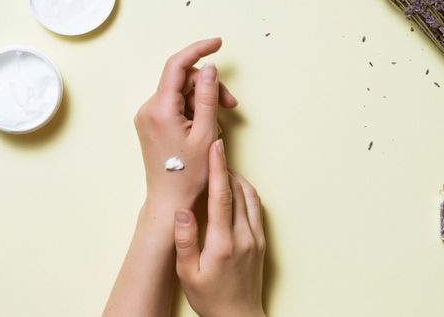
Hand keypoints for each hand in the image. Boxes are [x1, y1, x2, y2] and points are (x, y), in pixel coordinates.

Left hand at [134, 38, 237, 211]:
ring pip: (180, 93)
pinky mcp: (151, 123)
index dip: (198, 50)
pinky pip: (174, 105)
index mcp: (160, 109)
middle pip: (182, 80)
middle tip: (231, 105)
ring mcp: (147, 116)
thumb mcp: (206, 133)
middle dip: (208, 87)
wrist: (170, 200)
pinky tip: (204, 127)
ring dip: (202, 101)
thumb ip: (208, 97)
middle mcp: (148, 108)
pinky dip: (192, 110)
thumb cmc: (189, 174)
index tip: (218, 43)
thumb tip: (209, 68)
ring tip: (218, 123)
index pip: (177, 65)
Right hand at [174, 140, 266, 316]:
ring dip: (236, 178)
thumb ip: (185, 240)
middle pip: (238, 189)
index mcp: (223, 242)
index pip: (222, 195)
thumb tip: (182, 211)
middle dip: (225, 167)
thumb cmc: (209, 298)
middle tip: (211, 152)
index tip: (215, 146)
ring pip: (250, 195)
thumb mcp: (187, 274)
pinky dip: (245, 191)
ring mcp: (256, 237)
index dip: (218, 167)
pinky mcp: (261, 240)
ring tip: (219, 169)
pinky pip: (256, 207)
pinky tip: (233, 190)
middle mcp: (244, 236)